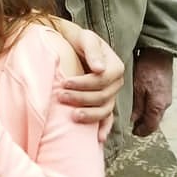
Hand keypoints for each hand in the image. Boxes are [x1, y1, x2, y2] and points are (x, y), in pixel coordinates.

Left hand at [55, 18, 124, 141]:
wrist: (75, 45)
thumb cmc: (80, 40)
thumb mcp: (86, 38)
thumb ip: (92, 51)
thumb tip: (99, 69)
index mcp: (115, 67)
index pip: (102, 81)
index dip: (84, 84)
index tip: (65, 82)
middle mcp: (116, 83)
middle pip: (102, 96)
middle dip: (81, 98)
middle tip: (60, 97)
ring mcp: (111, 95)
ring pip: (104, 110)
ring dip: (89, 115)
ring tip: (72, 116)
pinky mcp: (104, 103)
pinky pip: (108, 119)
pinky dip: (104, 128)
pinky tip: (98, 138)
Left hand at [131, 48, 172, 136]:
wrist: (159, 53)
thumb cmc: (148, 68)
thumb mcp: (138, 88)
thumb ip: (136, 106)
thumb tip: (133, 120)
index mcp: (158, 106)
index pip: (151, 126)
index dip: (141, 131)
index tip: (133, 132)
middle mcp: (164, 103)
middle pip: (154, 121)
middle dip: (143, 125)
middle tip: (132, 125)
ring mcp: (166, 97)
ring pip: (155, 112)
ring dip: (145, 115)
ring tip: (134, 114)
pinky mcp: (165, 90)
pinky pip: (156, 104)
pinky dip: (148, 107)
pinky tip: (139, 102)